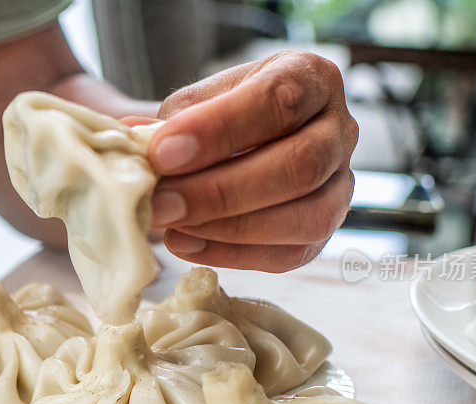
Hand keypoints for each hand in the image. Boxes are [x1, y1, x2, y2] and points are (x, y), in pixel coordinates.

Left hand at [145, 50, 357, 272]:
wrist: (243, 145)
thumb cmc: (221, 118)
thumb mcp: (198, 102)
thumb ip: (172, 122)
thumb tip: (134, 142)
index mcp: (310, 77)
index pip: (278, 101)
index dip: (219, 130)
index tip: (162, 153)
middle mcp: (339, 130)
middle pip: (299, 165)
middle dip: (220, 190)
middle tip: (160, 202)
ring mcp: (341, 185)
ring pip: (305, 217)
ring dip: (229, 227)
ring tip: (172, 225)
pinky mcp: (324, 233)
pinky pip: (289, 254)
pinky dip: (233, 254)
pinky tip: (187, 244)